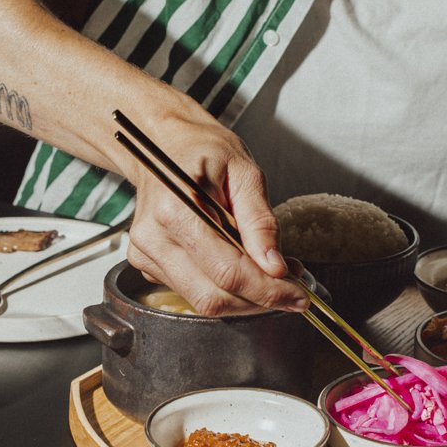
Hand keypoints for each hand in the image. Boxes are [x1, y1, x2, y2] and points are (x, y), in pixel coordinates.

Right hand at [118, 118, 308, 315]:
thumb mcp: (244, 173)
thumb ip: (260, 221)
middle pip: (214, 296)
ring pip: (204, 302)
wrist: (163, 144)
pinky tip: (242, 269)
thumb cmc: (202, 151)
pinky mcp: (148, 263)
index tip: (299, 295)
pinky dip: (225, 290)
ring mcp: (147, 253)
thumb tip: (275, 265)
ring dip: (245, 298)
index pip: (228, 271)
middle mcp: (154, 238)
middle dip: (260, 299)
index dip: (269, 290)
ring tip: (270, 275)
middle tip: (293, 289)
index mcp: (175, 211)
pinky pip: (192, 292)